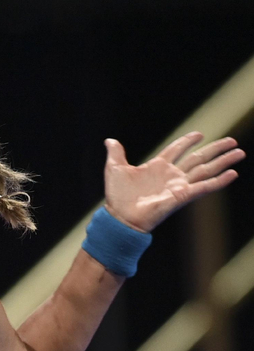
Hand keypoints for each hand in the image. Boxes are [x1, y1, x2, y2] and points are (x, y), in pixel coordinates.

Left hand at [103, 132, 244, 232]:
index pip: (176, 149)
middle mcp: (171, 175)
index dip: (187, 141)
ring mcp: (179, 185)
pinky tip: (233, 173)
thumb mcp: (115, 169)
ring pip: (206, 169)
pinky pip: (204, 187)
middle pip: (198, 158)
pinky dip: (219, 181)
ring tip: (239, 152)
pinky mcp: (183, 196)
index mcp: (157, 167)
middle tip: (232, 141)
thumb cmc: (117, 197)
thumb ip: (116, 153)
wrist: (120, 216)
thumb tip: (109, 141)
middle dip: (215, 149)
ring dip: (223, 161)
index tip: (199, 134)